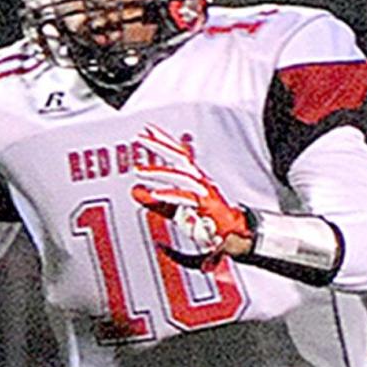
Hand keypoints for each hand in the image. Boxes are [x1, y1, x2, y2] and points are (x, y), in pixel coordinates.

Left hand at [130, 124, 252, 269]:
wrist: (232, 237)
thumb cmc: (207, 222)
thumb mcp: (176, 210)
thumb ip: (155, 201)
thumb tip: (134, 191)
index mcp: (194, 178)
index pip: (178, 153)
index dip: (163, 140)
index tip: (147, 129)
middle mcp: (201, 180)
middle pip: (180, 156)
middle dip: (160, 144)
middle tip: (140, 137)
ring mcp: (205, 192)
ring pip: (181, 176)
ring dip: (159, 172)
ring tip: (140, 171)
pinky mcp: (208, 207)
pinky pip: (187, 198)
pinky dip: (170, 195)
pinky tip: (155, 194)